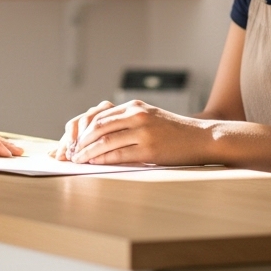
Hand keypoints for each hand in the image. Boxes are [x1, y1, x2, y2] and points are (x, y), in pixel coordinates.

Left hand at [66, 100, 212, 165]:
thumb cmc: (172, 131)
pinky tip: (93, 163)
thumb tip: (96, 134)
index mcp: (134, 106)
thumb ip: (125, 120)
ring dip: (87, 153)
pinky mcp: (149, 150)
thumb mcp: (148, 117)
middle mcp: (137, 115)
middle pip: (97, 128)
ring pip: (105, 142)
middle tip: (70, 153)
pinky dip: (102, 160)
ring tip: (77, 160)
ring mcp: (143, 132)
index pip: (98, 116)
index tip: (72, 141)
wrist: (201, 138)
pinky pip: (118, 155)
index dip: (81, 130)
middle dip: (80, 142)